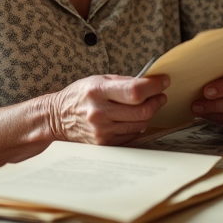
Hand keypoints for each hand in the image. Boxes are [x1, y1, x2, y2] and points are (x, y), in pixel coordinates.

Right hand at [45, 74, 168, 144]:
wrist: (58, 118)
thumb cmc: (80, 96)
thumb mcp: (98, 80)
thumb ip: (124, 82)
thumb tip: (152, 82)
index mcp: (97, 91)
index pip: (134, 91)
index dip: (154, 86)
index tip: (164, 81)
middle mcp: (99, 113)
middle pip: (142, 110)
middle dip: (157, 101)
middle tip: (160, 95)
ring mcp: (102, 131)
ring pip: (140, 124)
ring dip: (149, 113)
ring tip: (148, 105)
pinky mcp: (104, 143)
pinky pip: (132, 134)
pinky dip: (138, 125)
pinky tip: (133, 117)